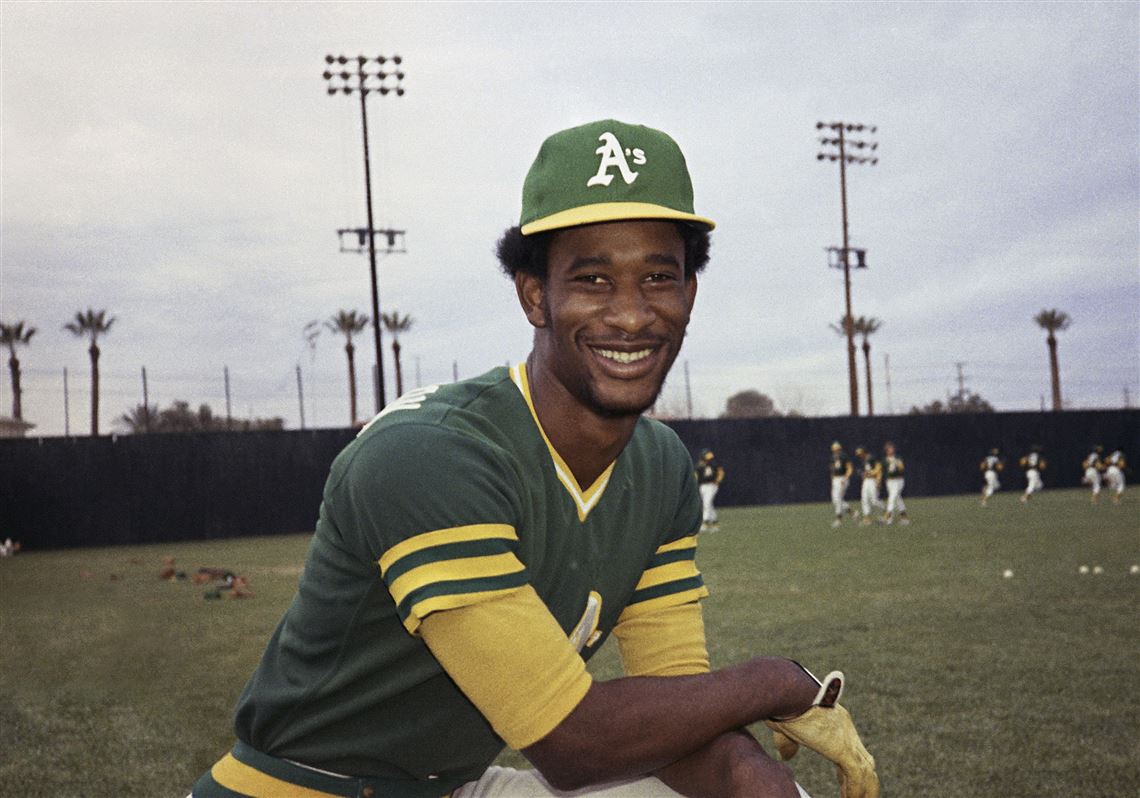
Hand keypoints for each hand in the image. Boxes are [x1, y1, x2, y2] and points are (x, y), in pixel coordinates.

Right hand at [765, 671, 879, 797]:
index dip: (849, 769)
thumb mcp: (786, 728)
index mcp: (836, 722)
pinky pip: (856, 777)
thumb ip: (789, 743)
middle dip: (864, 781)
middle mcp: (846, 730)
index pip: (851, 749)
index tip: (845, 783)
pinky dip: (855, 791)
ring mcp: (847, 739)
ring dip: (866, 790)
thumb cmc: (784, 704)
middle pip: (866, 761)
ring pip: (867, 771)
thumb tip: (786, 756)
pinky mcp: (843, 749)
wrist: (787, 692)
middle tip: (859, 796)